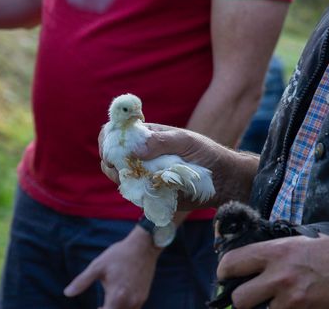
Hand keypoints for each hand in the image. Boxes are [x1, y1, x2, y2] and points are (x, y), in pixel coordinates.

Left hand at [64, 227, 160, 308]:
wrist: (143, 247)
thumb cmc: (119, 255)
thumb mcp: (98, 266)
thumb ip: (82, 281)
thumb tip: (67, 293)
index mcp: (117, 296)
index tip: (96, 307)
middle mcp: (130, 302)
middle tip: (99, 306)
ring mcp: (139, 300)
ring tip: (105, 305)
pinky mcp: (144, 296)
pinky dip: (124, 308)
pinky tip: (118, 299)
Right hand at [99, 124, 256, 208]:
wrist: (221, 181)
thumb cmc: (205, 154)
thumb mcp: (185, 141)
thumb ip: (161, 141)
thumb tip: (135, 148)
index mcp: (145, 136)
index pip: (115, 133)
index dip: (107, 138)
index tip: (109, 148)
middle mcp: (139, 155)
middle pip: (110, 157)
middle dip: (110, 162)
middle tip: (120, 168)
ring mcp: (142, 174)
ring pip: (119, 177)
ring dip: (122, 178)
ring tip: (138, 179)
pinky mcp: (149, 192)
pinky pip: (133, 194)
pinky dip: (136, 193)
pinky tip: (150, 190)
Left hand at [217, 233, 328, 308]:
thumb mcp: (302, 240)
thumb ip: (275, 251)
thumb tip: (253, 260)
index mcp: (276, 251)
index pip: (231, 262)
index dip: (224, 272)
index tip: (226, 276)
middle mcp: (280, 275)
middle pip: (238, 298)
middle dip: (241, 299)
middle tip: (248, 296)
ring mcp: (292, 299)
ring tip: (272, 302)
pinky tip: (292, 306)